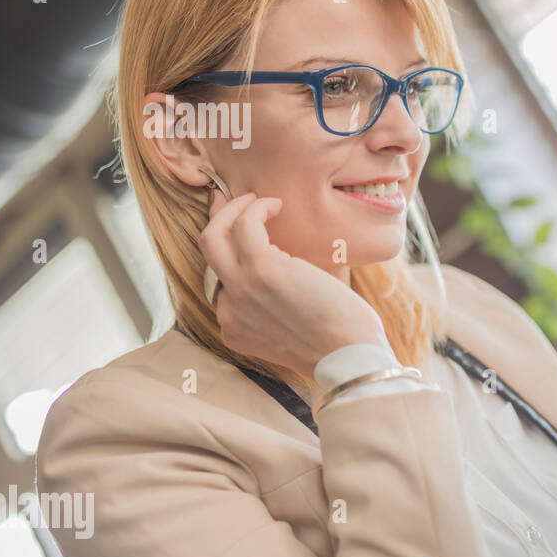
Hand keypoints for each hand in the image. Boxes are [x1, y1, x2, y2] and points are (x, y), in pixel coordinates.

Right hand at [199, 189, 392, 375]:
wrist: (349, 356)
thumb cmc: (340, 344)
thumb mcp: (296, 331)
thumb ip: (280, 311)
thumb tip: (293, 279)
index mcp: (236, 328)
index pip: (224, 283)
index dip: (236, 255)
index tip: (247, 236)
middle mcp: (229, 311)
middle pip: (208, 255)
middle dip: (216, 221)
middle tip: (229, 200)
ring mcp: (240, 290)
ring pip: (213, 236)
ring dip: (233, 209)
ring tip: (258, 200)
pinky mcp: (261, 270)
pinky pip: (245, 225)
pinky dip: (258, 208)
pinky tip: (277, 204)